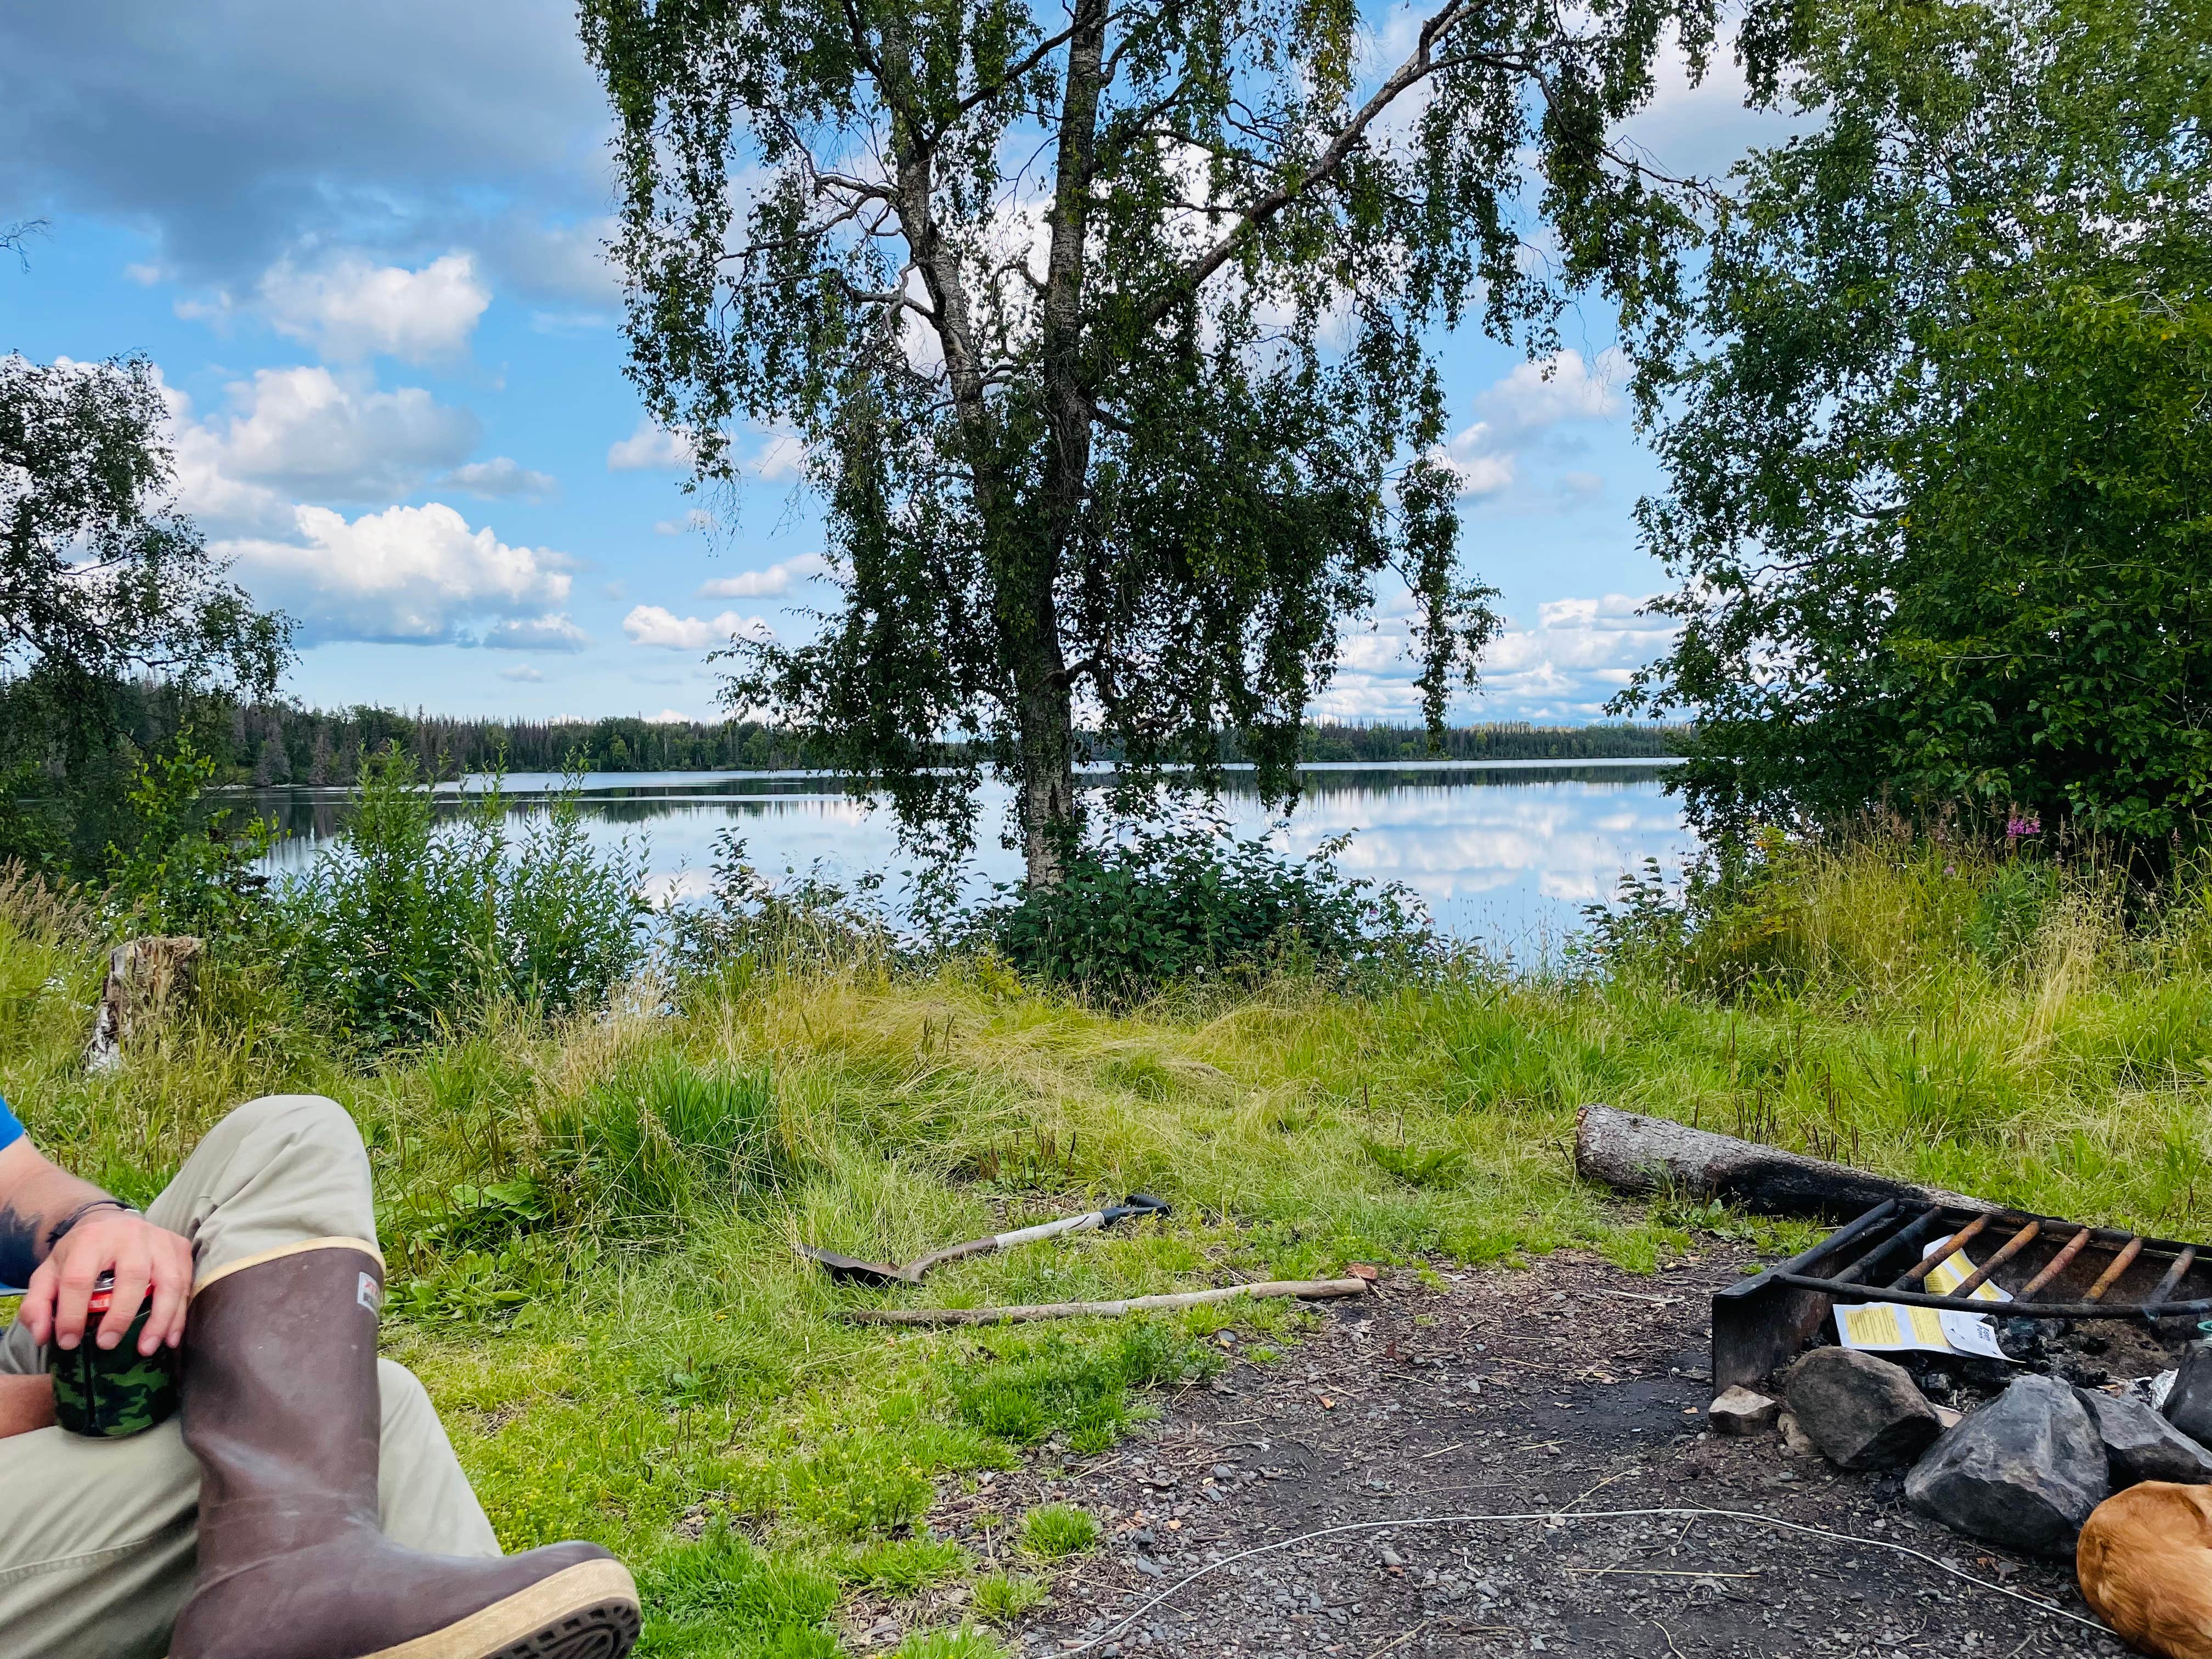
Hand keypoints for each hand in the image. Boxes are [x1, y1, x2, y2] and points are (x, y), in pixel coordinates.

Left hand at [20, 1209, 194, 1355]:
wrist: (111, 1223)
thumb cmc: (80, 1255)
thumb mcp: (49, 1273)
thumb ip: (38, 1304)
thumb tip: (44, 1336)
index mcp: (91, 1239)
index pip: (79, 1278)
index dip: (73, 1313)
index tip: (69, 1342)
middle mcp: (130, 1235)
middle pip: (132, 1276)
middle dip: (121, 1315)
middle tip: (107, 1345)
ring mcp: (160, 1240)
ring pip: (168, 1281)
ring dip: (160, 1319)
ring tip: (146, 1349)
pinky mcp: (180, 1248)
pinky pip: (186, 1283)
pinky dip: (179, 1314)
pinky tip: (169, 1338)